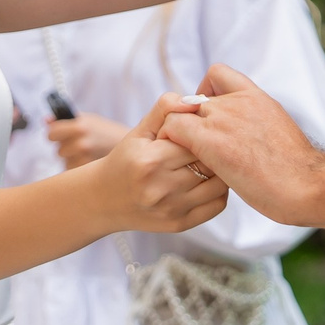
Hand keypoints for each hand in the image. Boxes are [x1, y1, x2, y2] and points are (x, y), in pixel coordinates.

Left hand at [48, 113, 130, 168]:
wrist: (133, 147)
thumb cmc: (107, 132)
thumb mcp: (89, 120)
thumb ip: (66, 120)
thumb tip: (46, 120)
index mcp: (80, 126)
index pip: (51, 134)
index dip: (54, 135)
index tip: (58, 135)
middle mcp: (81, 143)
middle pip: (58, 150)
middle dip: (66, 147)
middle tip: (81, 144)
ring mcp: (85, 159)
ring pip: (65, 162)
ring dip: (72, 159)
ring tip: (88, 153)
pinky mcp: (89, 172)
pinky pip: (73, 171)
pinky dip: (78, 168)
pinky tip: (89, 162)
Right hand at [94, 94, 228, 232]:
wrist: (104, 200)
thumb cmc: (125, 160)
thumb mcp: (139, 130)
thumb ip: (165, 109)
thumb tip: (196, 100)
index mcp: (151, 160)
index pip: (196, 140)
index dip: (203, 132)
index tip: (201, 130)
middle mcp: (161, 188)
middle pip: (209, 162)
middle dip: (214, 150)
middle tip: (214, 144)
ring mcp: (172, 209)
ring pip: (218, 184)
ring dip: (220, 171)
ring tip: (211, 162)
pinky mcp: (180, 224)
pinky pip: (217, 205)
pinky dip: (219, 191)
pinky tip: (208, 181)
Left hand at [156, 65, 324, 225]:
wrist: (309, 184)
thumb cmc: (299, 172)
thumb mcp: (278, 134)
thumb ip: (257, 126)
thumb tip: (248, 138)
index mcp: (257, 98)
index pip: (218, 73)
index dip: (206, 91)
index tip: (210, 116)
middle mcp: (237, 102)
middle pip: (194, 97)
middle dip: (190, 120)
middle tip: (193, 146)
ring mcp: (223, 119)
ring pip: (179, 111)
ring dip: (178, 132)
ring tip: (183, 156)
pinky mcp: (210, 141)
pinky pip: (173, 128)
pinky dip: (170, 141)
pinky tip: (178, 163)